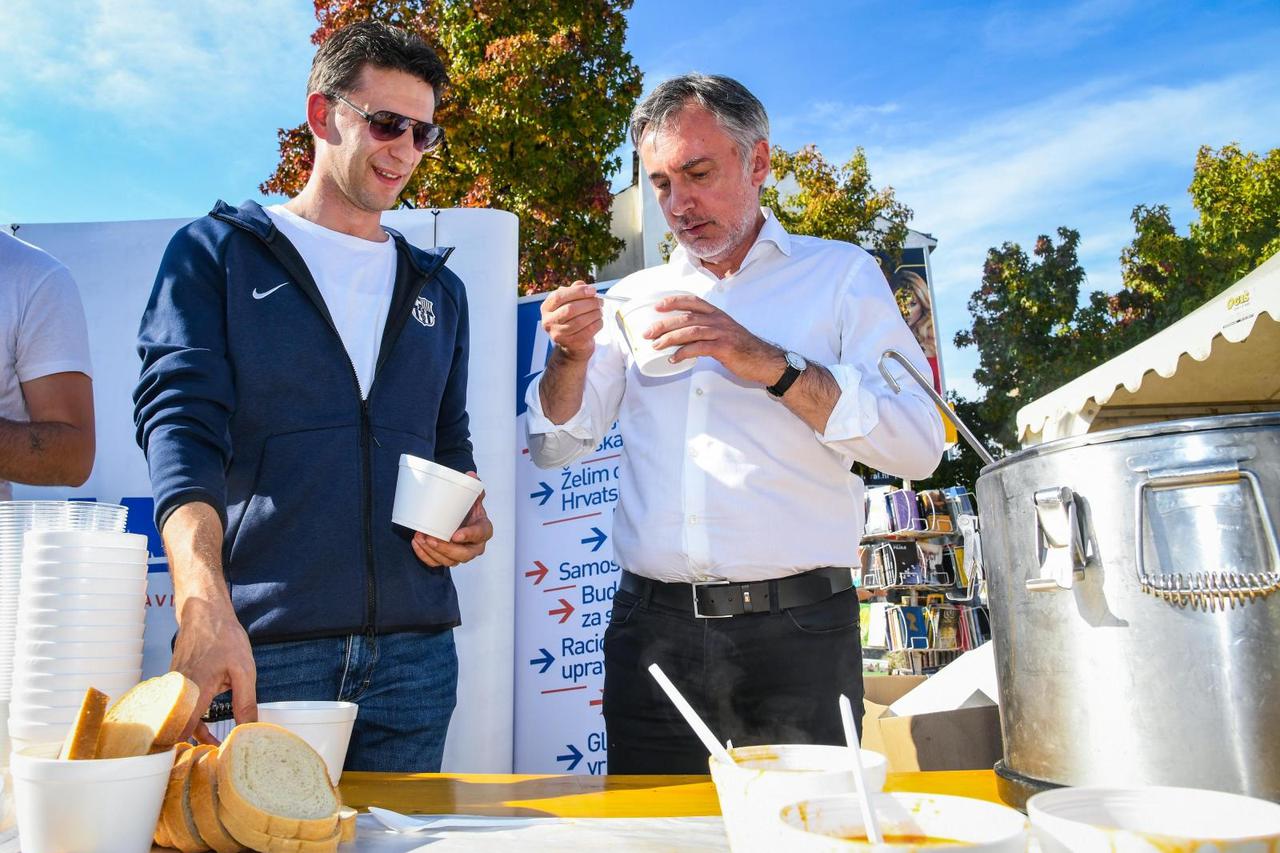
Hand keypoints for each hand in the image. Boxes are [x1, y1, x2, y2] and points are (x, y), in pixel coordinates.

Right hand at [171, 597, 256, 743]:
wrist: (204, 612)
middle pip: (176, 730)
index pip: (183, 731)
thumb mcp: (244, 671)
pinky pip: (177, 706)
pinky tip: (204, 723)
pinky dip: (188, 718)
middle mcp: (177, 692)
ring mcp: (172, 687)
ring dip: (192, 732)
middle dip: (191, 746)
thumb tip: (250, 729)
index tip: (209, 760)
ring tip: (212, 743)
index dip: (192, 750)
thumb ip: (245, 702)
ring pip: (177, 718)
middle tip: (211, 757)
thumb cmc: (224, 638)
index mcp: (195, 692)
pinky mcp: (173, 683)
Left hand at [412, 473, 492, 567]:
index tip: (455, 535)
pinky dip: (425, 556)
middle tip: (431, 538)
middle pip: (463, 554)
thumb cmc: (467, 508)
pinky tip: (417, 544)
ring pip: (448, 561)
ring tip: (420, 537)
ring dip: (432, 552)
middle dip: (446, 549)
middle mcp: (474, 546)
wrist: (460, 517)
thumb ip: (473, 486)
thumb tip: (470, 475)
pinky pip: (436, 563)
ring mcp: (460, 555)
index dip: (468, 536)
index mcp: (483, 530)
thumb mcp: (473, 496)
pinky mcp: (447, 559)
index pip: (479, 535)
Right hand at [541, 281, 602, 362]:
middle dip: (589, 303)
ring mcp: (558, 334)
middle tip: (600, 302)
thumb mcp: (570, 302)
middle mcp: (549, 321)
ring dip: (594, 314)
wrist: (572, 344)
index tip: (592, 290)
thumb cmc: (572, 319)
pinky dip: (597, 324)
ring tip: (600, 311)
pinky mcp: (570, 343)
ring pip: (580, 321)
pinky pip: (587, 331)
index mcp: (547, 307)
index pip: (559, 296)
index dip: (577, 291)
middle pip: (570, 309)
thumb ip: (575, 291)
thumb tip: (582, 285)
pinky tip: (599, 320)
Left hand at [645, 294, 784, 384]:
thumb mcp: (724, 332)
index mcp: (718, 314)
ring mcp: (722, 333)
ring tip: (656, 345)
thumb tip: (682, 337)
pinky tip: (674, 358)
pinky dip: (684, 353)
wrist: (764, 360)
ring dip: (670, 338)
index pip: (693, 301)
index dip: (673, 301)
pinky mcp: (725, 348)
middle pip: (686, 316)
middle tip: (648, 332)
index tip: (657, 306)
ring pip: (691, 330)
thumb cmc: (742, 348)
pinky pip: (700, 348)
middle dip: (664, 323)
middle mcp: (719, 320)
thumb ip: (706, 330)